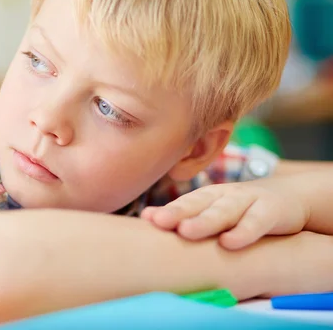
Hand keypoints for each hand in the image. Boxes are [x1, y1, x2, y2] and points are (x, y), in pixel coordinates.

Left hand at [140, 178, 310, 249]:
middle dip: (177, 213)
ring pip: (224, 211)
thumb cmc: (244, 210)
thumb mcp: (216, 212)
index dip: (165, 212)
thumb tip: (148, 221)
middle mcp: (224, 196)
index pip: (183, 204)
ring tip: (185, 232)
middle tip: (158, 222)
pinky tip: (230, 243)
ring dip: (204, 221)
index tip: (146, 219)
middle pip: (198, 205)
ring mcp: (248, 201)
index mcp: (208, 197)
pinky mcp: (272, 211)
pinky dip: (243, 232)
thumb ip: (188, 217)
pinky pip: (256, 222)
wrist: (294, 197)